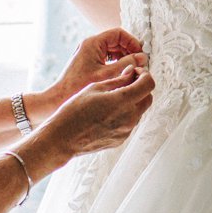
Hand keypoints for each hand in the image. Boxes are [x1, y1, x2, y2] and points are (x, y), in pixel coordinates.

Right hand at [39, 64, 153, 158]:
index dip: (144, 75)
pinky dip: (124, 114)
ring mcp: (126, 131)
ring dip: (132, 101)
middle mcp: (129, 118)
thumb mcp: (95, 87)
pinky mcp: (120, 139)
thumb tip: (131, 72)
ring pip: (139, 111)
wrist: (63, 138)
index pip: (148, 84)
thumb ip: (118, 80)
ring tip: (113, 97)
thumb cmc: (74, 111)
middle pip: (148, 98)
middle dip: (140, 88)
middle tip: (127, 81)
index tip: (136, 72)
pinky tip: (107, 112)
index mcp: (123, 101)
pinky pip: (129, 123)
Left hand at [49, 29, 146, 108]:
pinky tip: (122, 75)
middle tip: (139, 63)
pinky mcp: (88, 63)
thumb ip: (127, 64)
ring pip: (112, 51)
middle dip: (129, 51)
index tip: (140, 53)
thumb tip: (142, 57)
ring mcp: (88, 54)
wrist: (57, 99)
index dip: (132, 42)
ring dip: (124, 58)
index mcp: (93, 43)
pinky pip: (107, 59)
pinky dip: (116, 64)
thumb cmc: (78, 87)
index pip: (118, 33)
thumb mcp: (107, 74)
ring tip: (133, 70)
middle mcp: (90, 45)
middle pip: (116, 41)